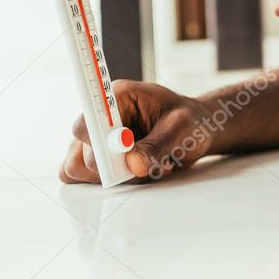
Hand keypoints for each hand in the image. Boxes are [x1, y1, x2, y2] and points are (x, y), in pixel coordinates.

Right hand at [59, 80, 215, 183]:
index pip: (87, 121)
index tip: (123, 151)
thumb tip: (132, 165)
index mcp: (118, 97)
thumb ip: (157, 146)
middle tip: (149, 162)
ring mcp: (97, 139)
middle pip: (82, 153)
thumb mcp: (182, 129)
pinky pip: (90, 180)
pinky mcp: (100, 158)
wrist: (195, 130)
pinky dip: (115, 182)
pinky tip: (140, 171)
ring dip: (117, 175)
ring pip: (82, 169)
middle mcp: (101, 117)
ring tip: (150, 164)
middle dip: (116, 165)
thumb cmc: (190, 121)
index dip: (98, 142)